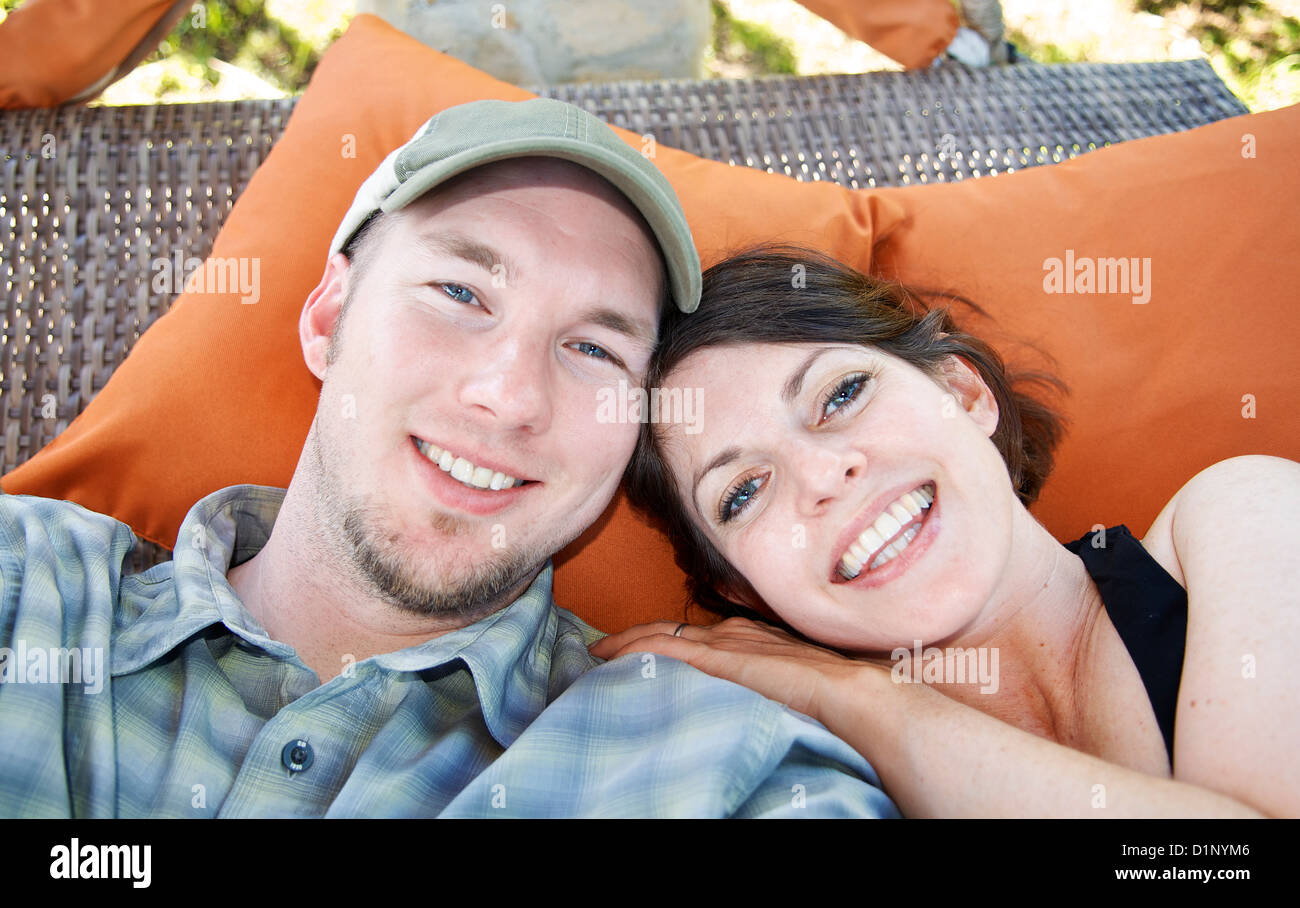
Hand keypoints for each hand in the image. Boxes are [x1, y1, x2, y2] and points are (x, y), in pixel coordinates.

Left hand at [589, 617, 868, 722]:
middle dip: (632, 637)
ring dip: (625, 643)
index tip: (632, 649)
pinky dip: (633, 650)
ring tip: (596, 653)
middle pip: (668, 630)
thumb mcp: (790, 682)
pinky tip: (610, 657)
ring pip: (659, 635)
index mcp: (747, 635)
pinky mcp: (718, 657)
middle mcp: (730, 631)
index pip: (691, 634)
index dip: (658, 639)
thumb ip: (766, 684)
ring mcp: (723, 642)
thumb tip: (756, 699)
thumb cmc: (830, 692)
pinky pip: (664, 648)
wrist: (847, 690)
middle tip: (599, 648)